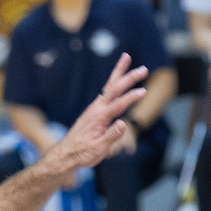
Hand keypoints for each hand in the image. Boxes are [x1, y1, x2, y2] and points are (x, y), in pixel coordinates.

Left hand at [50, 56, 146, 175]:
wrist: (66, 154)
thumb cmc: (83, 153)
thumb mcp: (99, 149)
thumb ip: (111, 136)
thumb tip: (123, 123)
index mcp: (98, 118)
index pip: (118, 105)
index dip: (131, 98)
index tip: (143, 91)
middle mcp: (96, 109)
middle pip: (114, 89)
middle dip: (129, 78)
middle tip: (144, 69)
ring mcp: (94, 107)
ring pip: (109, 86)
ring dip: (119, 72)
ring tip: (127, 57)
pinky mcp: (94, 109)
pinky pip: (106, 92)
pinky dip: (113, 81)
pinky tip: (118, 76)